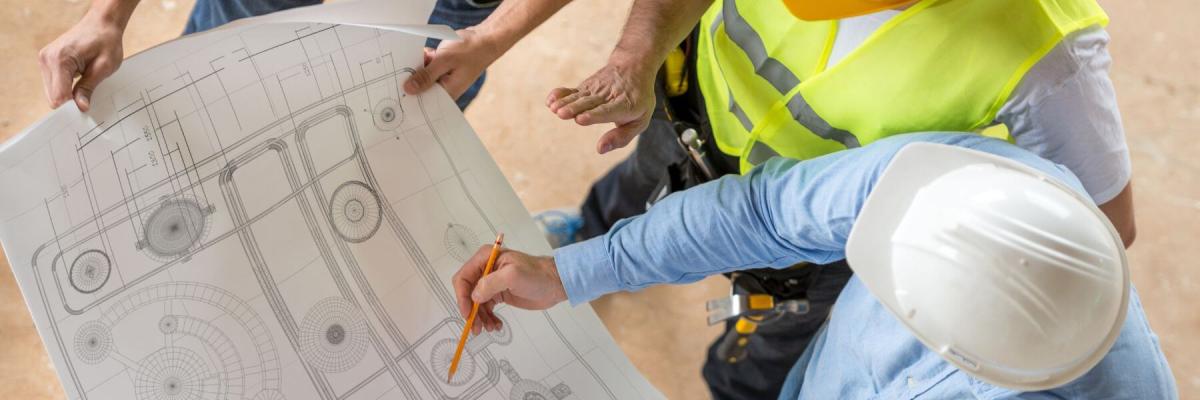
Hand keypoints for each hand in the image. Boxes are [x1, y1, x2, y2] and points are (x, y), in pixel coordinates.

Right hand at [39, 10, 125, 111]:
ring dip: (67, 94)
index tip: (85, 110)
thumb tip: (81, 107)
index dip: (72, 107)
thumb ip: (88, 87)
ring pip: (51, 92)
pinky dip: (64, 87)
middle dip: (69, 101)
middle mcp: (47, 59)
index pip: (58, 96)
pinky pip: (52, 83)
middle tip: (88, 99)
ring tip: (84, 84)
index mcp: (60, 59)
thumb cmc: (105, 41)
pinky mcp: (47, 61)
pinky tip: (78, 81)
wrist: (101, 23)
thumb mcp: (104, 67)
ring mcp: (45, 59)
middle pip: (52, 97)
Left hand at [403, 28, 502, 99]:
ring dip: (419, 64)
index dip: (409, 97)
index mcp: (447, 93)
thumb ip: (426, 76)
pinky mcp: (442, 68)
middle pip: (420, 88)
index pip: (423, 102)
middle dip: (412, 76)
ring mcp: (442, 78)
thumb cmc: (471, 51)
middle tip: (403, 67)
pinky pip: (427, 66)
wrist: (485, 39)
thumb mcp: (445, 61)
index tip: (394, 90)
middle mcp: (444, 88)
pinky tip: (429, 52)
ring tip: (426, 55)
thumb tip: (408, 89)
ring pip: (422, 74)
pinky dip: (425, 58)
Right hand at [452, 246, 566, 334]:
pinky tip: (496, 325)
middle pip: (467, 293)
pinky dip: (488, 319)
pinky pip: (486, 308)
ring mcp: (491, 282)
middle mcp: (485, 269)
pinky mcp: (498, 294)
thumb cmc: (537, 275)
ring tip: (490, 328)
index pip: (463, 278)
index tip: (467, 313)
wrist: (554, 284)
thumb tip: (474, 296)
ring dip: (480, 318)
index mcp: (485, 258)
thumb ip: (491, 283)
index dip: (462, 297)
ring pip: (476, 304)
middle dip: (470, 311)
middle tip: (477, 328)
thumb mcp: (513, 276)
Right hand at [546, 59, 656, 153]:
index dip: (594, 115)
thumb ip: (621, 137)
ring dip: (565, 102)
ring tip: (554, 109)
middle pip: (590, 102)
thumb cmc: (638, 101)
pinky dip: (561, 94)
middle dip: (575, 108)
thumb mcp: (640, 121)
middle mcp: (609, 95)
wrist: (634, 67)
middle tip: (562, 114)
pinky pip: (572, 90)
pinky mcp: (586, 86)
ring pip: (579, 96)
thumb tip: (600, 149)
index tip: (580, 119)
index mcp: (626, 105)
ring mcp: (596, 89)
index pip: (608, 110)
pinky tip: (550, 100)